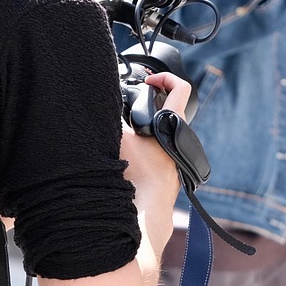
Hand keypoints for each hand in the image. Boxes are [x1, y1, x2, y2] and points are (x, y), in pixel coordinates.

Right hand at [120, 72, 189, 197]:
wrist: (147, 209)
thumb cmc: (137, 173)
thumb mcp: (120, 136)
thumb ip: (115, 116)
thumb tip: (105, 101)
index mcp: (172, 122)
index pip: (180, 87)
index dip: (164, 77)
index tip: (148, 80)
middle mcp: (180, 137)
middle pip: (169, 108)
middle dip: (150, 103)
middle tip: (133, 103)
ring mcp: (178, 156)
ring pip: (163, 131)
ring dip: (147, 127)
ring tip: (128, 131)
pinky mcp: (173, 172)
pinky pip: (161, 151)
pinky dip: (147, 147)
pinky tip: (131, 155)